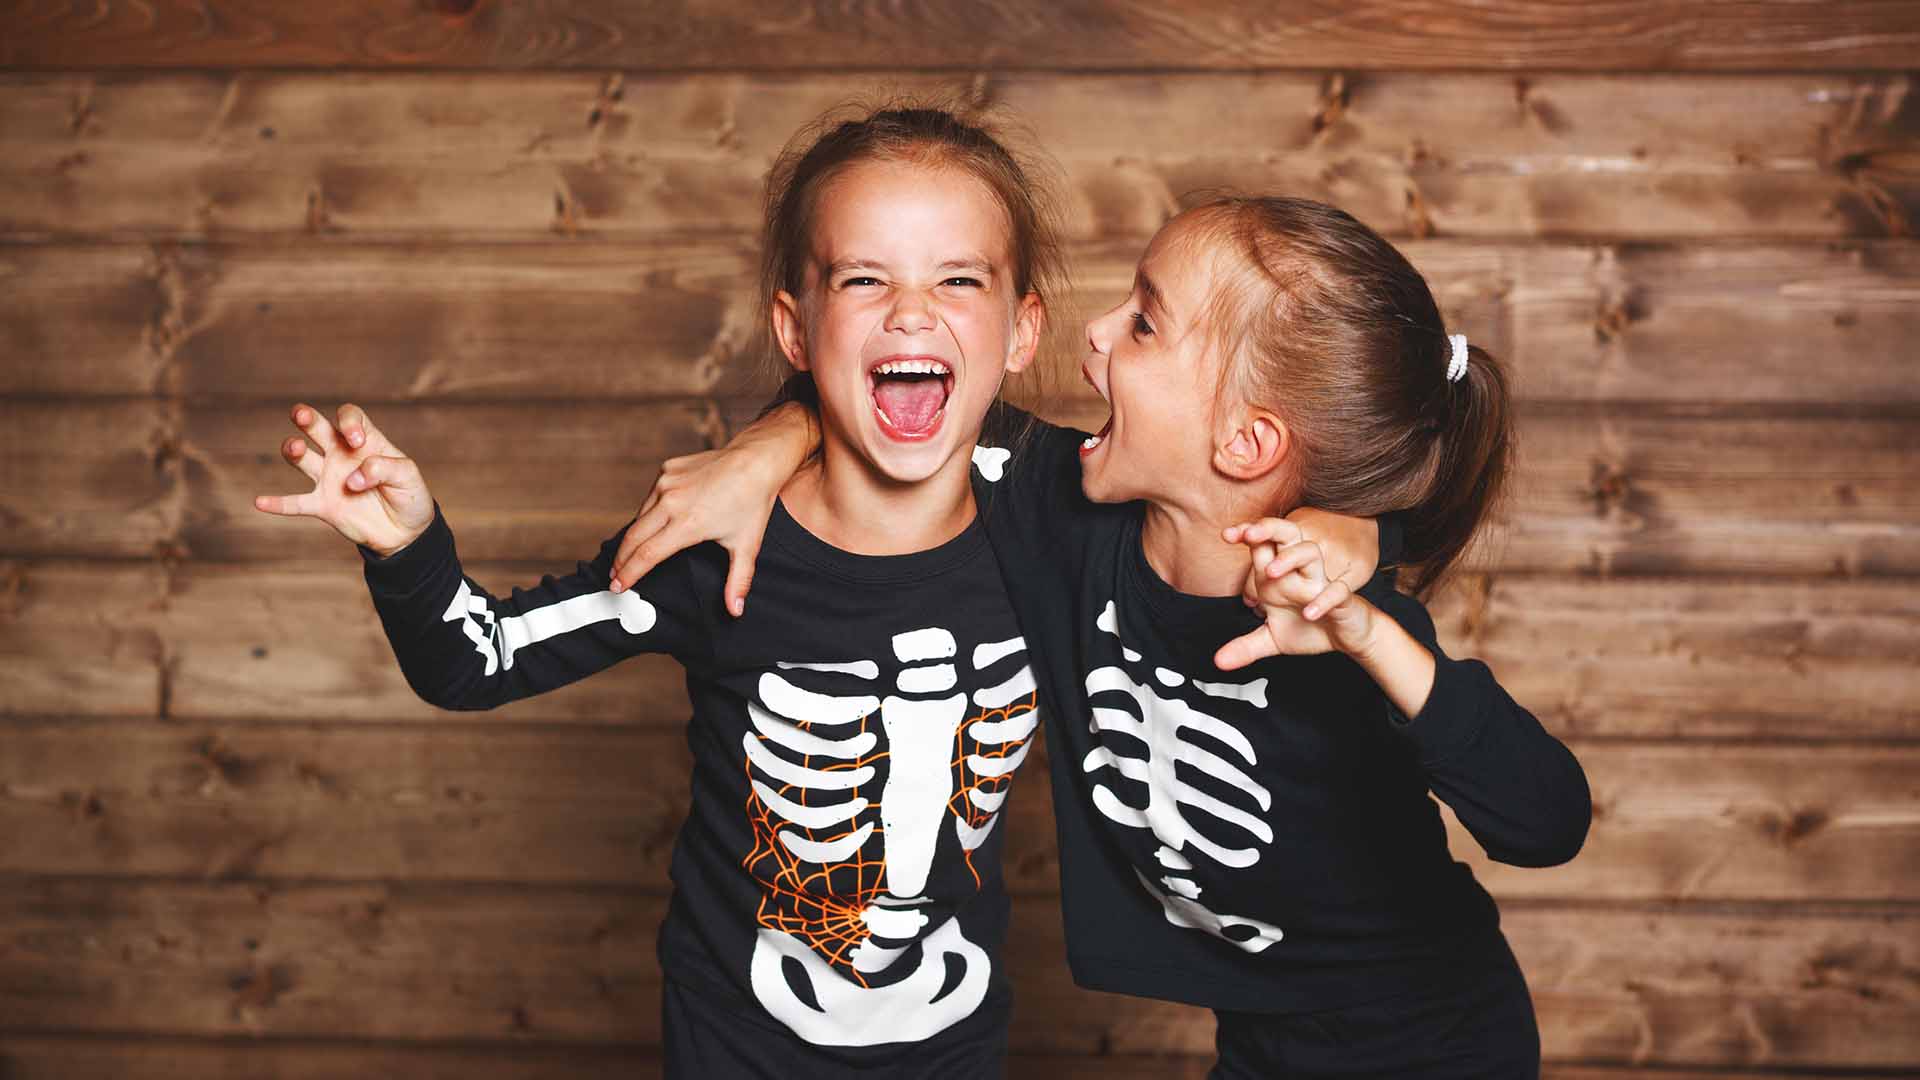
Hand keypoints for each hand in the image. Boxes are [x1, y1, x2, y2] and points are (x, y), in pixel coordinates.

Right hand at [252, 402, 433, 556]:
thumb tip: (352, 478)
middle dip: (306, 418)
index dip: (349, 422)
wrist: (406, 531)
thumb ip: (383, 468)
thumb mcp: (408, 476)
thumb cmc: (409, 495)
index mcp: (365, 441)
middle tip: (301, 415)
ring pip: (300, 458)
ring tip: (295, 449)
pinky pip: (295, 502)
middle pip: (316, 428)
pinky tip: (260, 502)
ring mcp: (329, 478)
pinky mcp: (322, 505)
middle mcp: (341, 454)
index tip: (357, 441)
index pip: (349, 416)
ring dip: (292, 450)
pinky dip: (278, 503)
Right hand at [608, 403, 815, 615]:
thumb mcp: (747, 545)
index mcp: (688, 524)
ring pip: (640, 516)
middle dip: (621, 560)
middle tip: (613, 576)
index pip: (647, 555)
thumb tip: (735, 611)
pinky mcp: (667, 469)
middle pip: (634, 538)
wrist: (756, 460)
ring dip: (633, 537)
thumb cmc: (752, 503)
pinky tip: (650, 525)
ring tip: (629, 555)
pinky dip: (648, 513)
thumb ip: (738, 581)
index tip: (618, 587)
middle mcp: (671, 502)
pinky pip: (650, 497)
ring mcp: (667, 482)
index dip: (629, 574)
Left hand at [1214, 517, 1380, 670]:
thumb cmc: (1310, 627)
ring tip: (1272, 573)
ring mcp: (1320, 583)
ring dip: (1292, 558)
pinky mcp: (1342, 599)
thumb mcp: (1272, 639)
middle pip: (1286, 535)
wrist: (1347, 637)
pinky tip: (1308, 613)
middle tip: (1249, 535)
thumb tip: (1219, 661)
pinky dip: (1323, 600)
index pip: (1262, 545)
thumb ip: (1245, 646)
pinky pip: (1336, 592)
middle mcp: (1298, 573)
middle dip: (1268, 529)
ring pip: (1311, 553)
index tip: (1226, 535)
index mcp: (1279, 576)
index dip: (1246, 535)